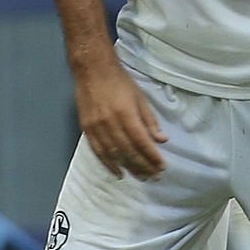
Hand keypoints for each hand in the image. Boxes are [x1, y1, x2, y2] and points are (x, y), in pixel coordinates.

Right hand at [75, 62, 167, 179]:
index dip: (152, 156)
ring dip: (128, 168)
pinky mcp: (87, 131)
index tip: (162, 167)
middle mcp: (111, 124)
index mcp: (126, 114)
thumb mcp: (140, 97)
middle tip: (154, 176)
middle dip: (143, 166)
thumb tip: (161, 140)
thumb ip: (150, 120)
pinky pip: (99, 152)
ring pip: (114, 155)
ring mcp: (97, 128)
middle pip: (128, 151)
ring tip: (141, 177)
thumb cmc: (121, 82)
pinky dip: (109, 165)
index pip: (141, 141)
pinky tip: (119, 172)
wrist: (93, 72)